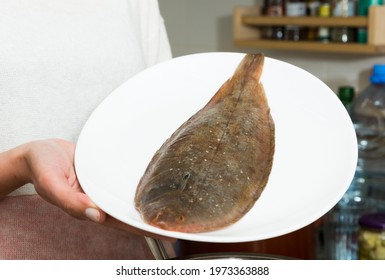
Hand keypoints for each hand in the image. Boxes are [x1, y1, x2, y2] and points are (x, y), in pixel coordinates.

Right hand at [17, 139, 173, 239]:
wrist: (39, 151)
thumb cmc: (41, 167)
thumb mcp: (52, 184)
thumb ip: (71, 201)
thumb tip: (97, 215)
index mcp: (89, 208)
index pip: (122, 222)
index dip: (143, 228)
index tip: (166, 231)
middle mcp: (100, 199)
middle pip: (131, 211)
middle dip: (153, 216)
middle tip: (180, 217)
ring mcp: (103, 186)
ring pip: (129, 196)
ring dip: (148, 200)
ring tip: (173, 202)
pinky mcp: (105, 172)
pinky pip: (123, 179)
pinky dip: (137, 183)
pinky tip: (152, 181)